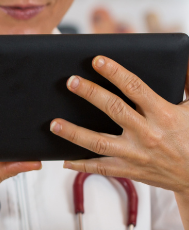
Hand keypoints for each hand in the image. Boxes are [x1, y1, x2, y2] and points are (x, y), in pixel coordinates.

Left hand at [49, 55, 188, 192]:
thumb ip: (187, 83)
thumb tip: (181, 58)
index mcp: (164, 114)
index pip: (135, 87)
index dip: (115, 72)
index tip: (97, 60)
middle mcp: (148, 134)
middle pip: (113, 109)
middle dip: (90, 93)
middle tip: (71, 81)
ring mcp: (136, 154)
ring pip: (99, 142)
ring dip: (74, 133)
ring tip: (54, 124)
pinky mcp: (130, 170)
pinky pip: (101, 168)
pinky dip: (81, 165)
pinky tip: (64, 159)